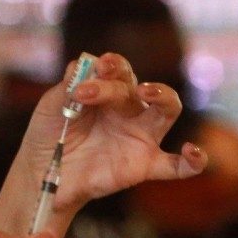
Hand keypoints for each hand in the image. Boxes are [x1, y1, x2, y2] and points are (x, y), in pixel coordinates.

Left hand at [19, 53, 208, 220]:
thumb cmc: (49, 135)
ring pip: (168, 110)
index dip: (110, 64)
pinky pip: (177, 167)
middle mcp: (129, 110)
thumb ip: (67, 86)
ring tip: (145, 91)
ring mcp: (140, 136)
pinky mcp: (144, 165)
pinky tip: (192, 151)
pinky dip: (193, 161)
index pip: (118, 70)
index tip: (95, 66)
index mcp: (108, 91)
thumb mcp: (51, 107)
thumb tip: (83, 63)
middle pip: (140, 85)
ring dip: (162, 95)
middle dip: (124, 77)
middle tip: (104, 73)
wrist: (44, 174)